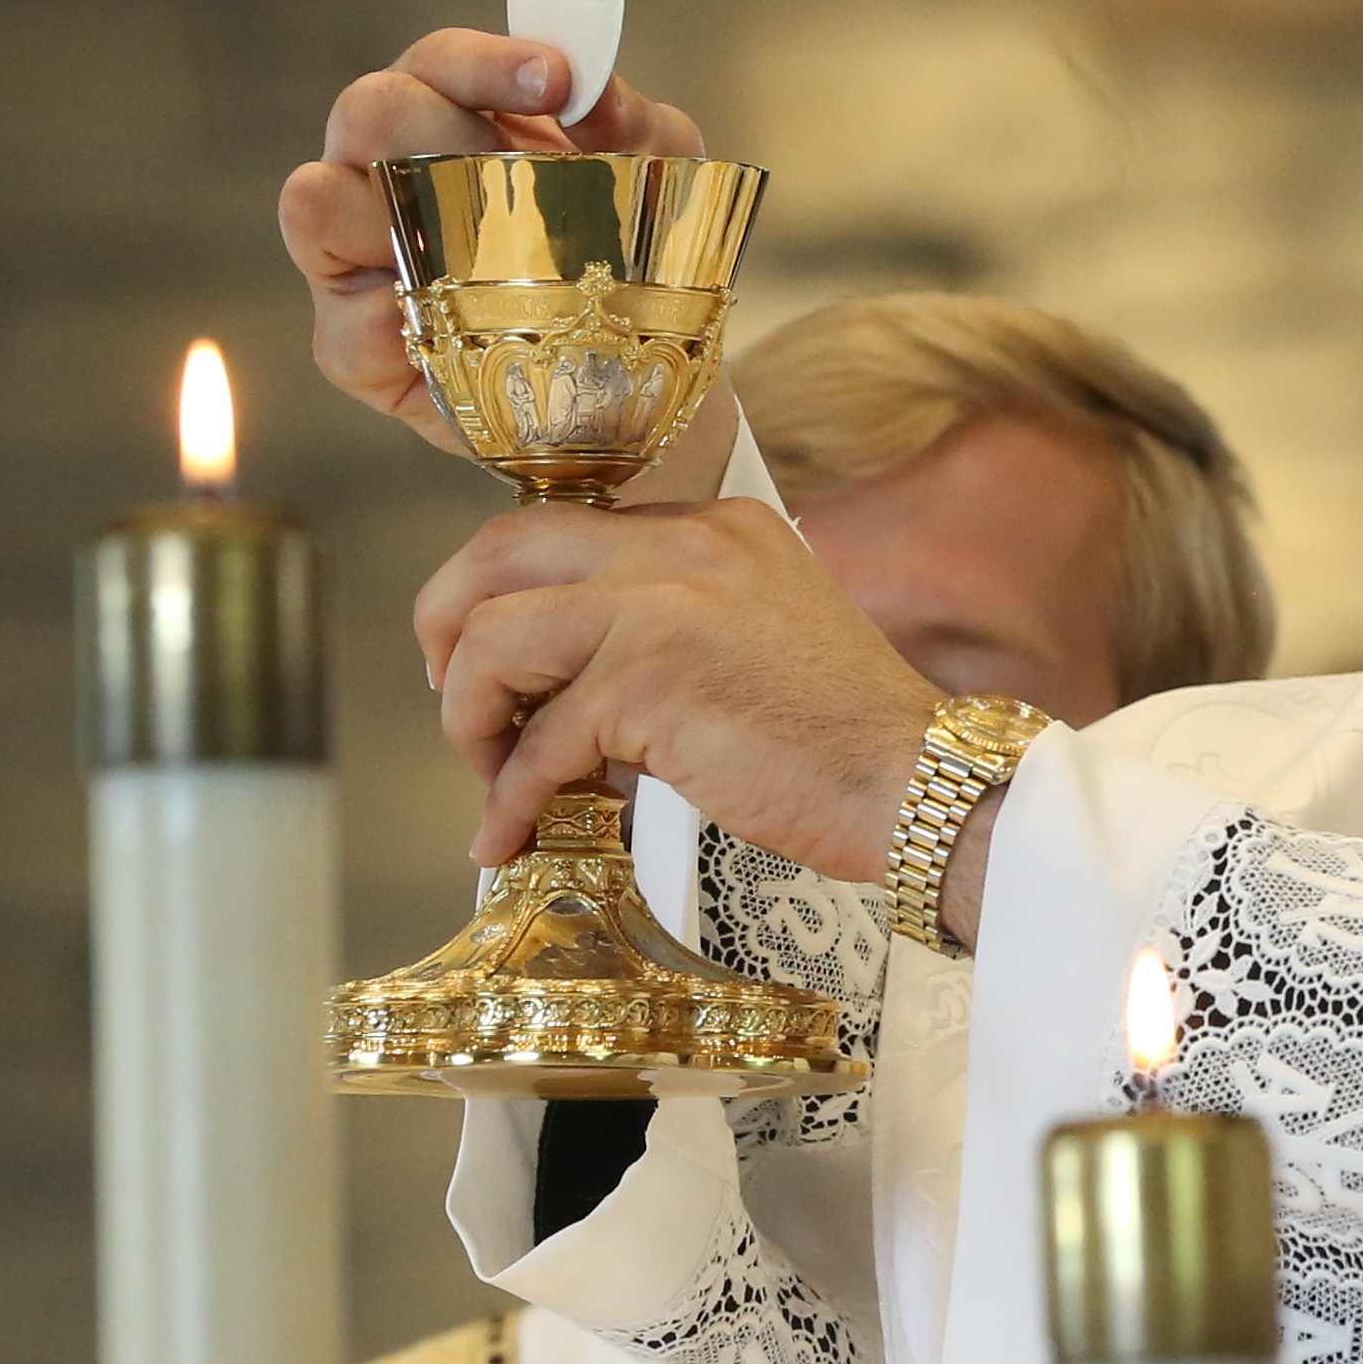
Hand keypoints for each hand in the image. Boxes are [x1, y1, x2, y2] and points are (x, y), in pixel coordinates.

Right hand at [277, 30, 712, 468]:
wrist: (629, 382)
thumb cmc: (621, 261)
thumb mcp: (656, 184)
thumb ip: (638, 127)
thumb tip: (598, 98)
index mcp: (449, 117)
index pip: (438, 62)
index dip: (485, 62)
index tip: (557, 80)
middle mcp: (385, 172)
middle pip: (366, 110)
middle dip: (443, 128)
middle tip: (521, 171)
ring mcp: (356, 258)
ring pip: (315, 202)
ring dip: (398, 214)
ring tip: (487, 249)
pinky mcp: (351, 346)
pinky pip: (346, 322)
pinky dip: (400, 321)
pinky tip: (465, 327)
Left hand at [419, 499, 946, 883]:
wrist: (916, 784)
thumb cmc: (844, 738)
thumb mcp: (756, 634)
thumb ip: (668, 627)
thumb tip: (559, 681)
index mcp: (711, 526)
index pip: (558, 528)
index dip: (498, 593)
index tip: (485, 656)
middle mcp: (682, 544)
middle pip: (499, 551)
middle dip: (447, 626)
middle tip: (454, 695)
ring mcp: (660, 605)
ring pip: (494, 640)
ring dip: (472, 720)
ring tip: (493, 779)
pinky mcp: (648, 682)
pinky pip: (536, 744)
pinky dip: (510, 801)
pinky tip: (509, 837)